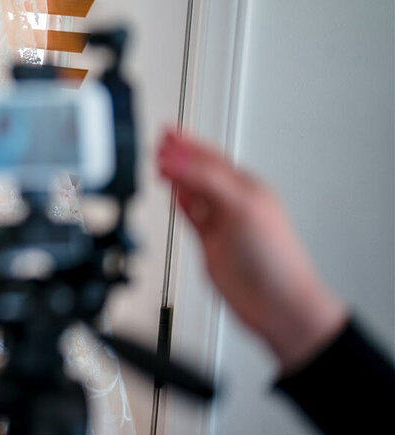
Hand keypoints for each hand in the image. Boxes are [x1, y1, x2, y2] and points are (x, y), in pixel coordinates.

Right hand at [157, 129, 346, 372]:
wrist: (277, 304)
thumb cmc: (276, 259)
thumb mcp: (242, 207)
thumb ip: (207, 181)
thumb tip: (175, 160)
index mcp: (246, 187)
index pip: (209, 158)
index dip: (186, 143)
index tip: (167, 131)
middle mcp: (232, 202)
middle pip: (198, 171)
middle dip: (178, 155)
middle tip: (158, 141)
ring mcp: (221, 222)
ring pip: (192, 191)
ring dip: (175, 176)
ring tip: (159, 162)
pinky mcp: (210, 243)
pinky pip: (190, 215)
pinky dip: (179, 203)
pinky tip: (173, 196)